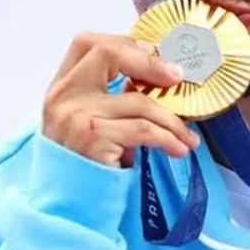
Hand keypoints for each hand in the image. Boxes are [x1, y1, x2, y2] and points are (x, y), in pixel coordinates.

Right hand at [42, 32, 199, 167]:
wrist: (65, 208)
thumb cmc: (84, 162)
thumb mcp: (86, 120)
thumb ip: (107, 94)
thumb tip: (161, 73)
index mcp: (61, 85)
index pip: (87, 42)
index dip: (124, 42)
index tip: (154, 53)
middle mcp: (63, 95)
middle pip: (109, 54)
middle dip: (151, 62)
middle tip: (178, 77)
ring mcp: (76, 116)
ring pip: (139, 101)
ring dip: (172, 119)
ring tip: (187, 135)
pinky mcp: (93, 140)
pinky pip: (144, 130)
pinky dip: (169, 138)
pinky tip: (180, 148)